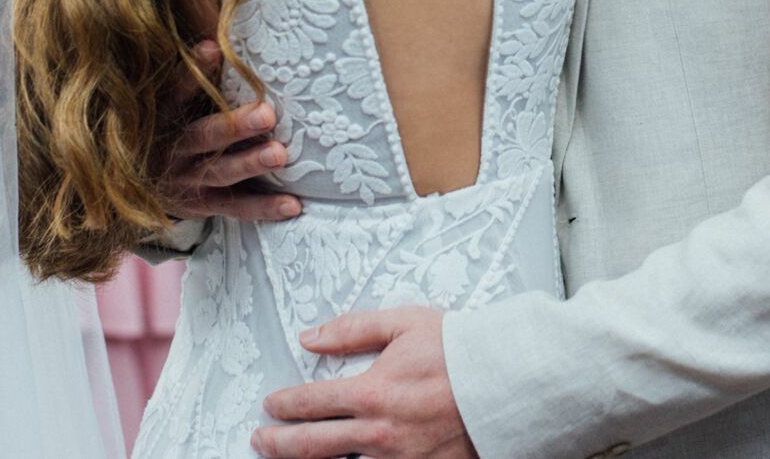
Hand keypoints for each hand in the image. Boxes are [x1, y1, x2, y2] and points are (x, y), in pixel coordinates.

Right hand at [164, 40, 301, 223]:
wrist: (134, 190)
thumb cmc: (169, 129)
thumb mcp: (168, 105)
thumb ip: (193, 81)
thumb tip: (222, 36)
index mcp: (163, 118)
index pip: (175, 93)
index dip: (191, 73)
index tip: (213, 48)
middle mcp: (172, 151)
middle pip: (203, 137)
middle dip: (234, 126)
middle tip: (267, 114)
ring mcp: (186, 181)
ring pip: (221, 173)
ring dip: (251, 163)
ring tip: (280, 154)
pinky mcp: (202, 206)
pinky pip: (235, 208)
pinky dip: (264, 207)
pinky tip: (293, 205)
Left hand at [255, 307, 470, 458]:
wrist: (507, 381)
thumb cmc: (460, 350)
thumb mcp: (404, 323)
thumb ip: (353, 329)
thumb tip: (311, 337)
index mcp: (373, 392)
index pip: (311, 403)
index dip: (283, 406)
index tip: (271, 405)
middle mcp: (380, 433)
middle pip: (312, 446)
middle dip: (279, 443)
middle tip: (262, 439)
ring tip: (290, 458)